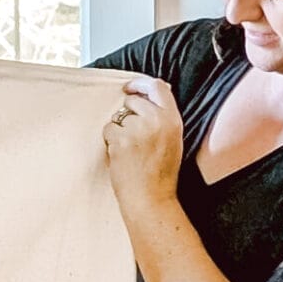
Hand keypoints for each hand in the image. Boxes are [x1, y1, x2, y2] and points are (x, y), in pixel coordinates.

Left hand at [102, 75, 182, 208]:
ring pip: (118, 117)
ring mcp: (138, 129)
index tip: (129, 88)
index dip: (140, 83)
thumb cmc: (161, 173)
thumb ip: (163, 117)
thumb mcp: (173, 140)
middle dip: (127, 115)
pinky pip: (109, 129)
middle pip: (133, 101)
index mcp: (173, 120)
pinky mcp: (121, 139)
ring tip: (131, 151)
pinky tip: (122, 156)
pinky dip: (111, 141)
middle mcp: (157, 120)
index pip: (158, 87)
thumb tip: (149, 95)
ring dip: (119, 131)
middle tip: (132, 137)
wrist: (151, 198)